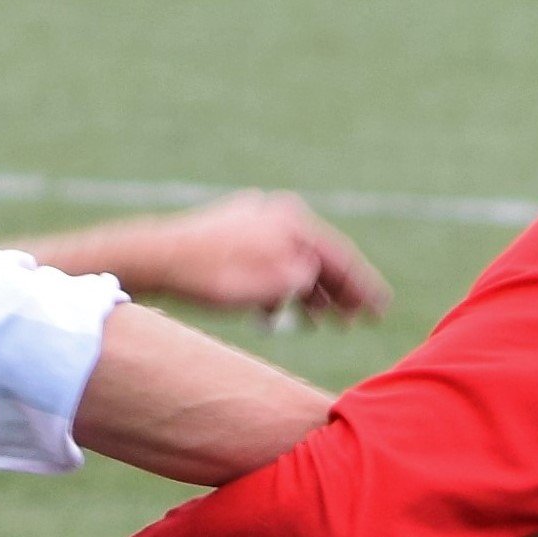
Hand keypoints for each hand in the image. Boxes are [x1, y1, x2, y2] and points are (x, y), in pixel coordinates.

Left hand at [48, 191, 388, 326]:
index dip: (363, 286)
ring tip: (321, 323)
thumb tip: (320, 278)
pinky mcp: (225, 235)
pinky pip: (264, 264)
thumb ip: (309, 279)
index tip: (381, 310)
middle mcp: (275, 213)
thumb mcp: (275, 284)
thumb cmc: (214, 275)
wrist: (155, 259)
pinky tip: (275, 313)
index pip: (339, 256)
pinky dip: (276, 288)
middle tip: (356, 320)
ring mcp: (249, 221)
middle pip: (316, 257)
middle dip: (338, 291)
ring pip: (289, 261)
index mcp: (293, 220)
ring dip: (307, 293)